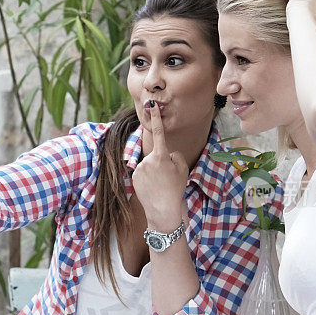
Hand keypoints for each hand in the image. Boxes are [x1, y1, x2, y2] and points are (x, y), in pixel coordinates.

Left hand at [132, 103, 188, 231]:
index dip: (156, 117)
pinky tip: (152, 188)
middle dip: (162, 163)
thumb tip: (166, 153)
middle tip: (167, 178)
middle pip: (157, 155)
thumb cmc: (175, 189)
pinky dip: (147, 178)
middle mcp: (148, 159)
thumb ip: (174, 155)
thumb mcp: (182, 169)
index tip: (152, 105)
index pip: (159, 132)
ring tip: (160, 185)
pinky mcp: (133, 176)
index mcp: (161, 155)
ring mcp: (139, 168)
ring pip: (149, 164)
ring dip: (154, 172)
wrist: (163, 209)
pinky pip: (143, 173)